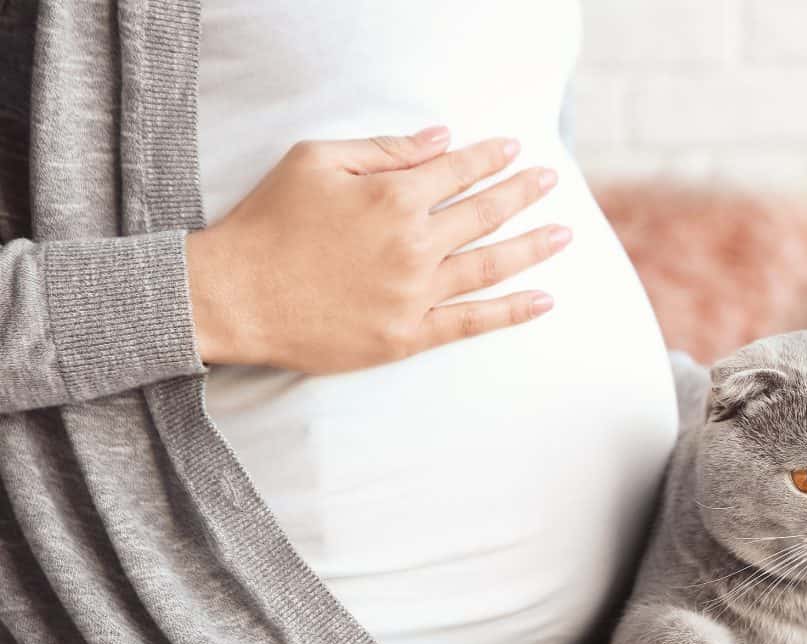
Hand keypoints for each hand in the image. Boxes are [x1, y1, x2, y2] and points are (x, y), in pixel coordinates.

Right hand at [187, 125, 568, 371]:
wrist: (236, 296)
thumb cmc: (269, 221)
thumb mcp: (315, 161)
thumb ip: (384, 149)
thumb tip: (441, 138)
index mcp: (392, 198)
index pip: (457, 172)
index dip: (489, 158)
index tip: (515, 149)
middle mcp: (413, 245)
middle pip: (484, 215)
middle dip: (523, 194)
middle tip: (552, 181)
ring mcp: (414, 294)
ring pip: (489, 267)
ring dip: (532, 247)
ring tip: (565, 234)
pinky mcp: (407, 336)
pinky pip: (472, 323)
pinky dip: (512, 312)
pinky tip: (544, 301)